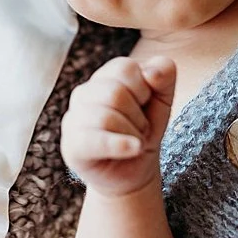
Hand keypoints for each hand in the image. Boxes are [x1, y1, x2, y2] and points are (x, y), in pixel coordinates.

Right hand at [60, 56, 175, 196]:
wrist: (135, 169)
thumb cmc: (144, 128)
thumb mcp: (163, 98)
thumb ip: (164, 74)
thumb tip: (151, 73)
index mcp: (105, 76)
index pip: (125, 68)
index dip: (144, 89)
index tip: (145, 104)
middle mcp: (84, 94)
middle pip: (115, 93)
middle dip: (138, 115)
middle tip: (140, 128)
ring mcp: (73, 120)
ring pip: (106, 117)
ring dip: (132, 133)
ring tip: (133, 141)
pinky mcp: (72, 146)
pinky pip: (96, 141)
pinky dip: (119, 145)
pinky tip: (133, 148)